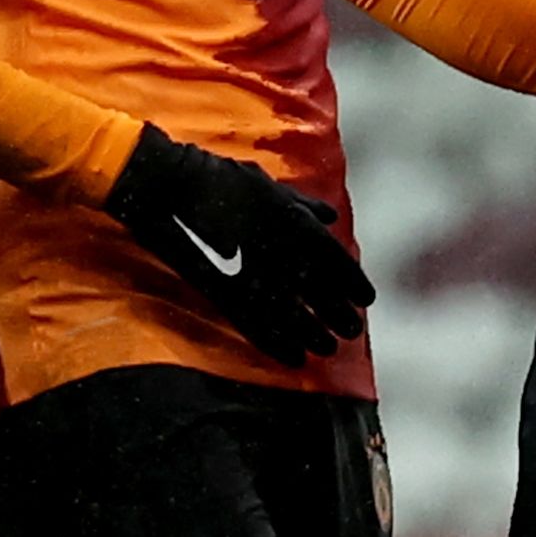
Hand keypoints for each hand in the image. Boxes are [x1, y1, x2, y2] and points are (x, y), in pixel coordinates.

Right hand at [102, 125, 374, 364]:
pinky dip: (278, 343)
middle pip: (319, 291)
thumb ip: (300, 203)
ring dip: (314, 333)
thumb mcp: (265, 183)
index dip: (354, 283)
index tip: (366, 300)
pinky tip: (293, 358)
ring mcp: (250, 272)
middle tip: (353, 331)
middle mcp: (279, 250)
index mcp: (292, 220)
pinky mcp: (223, 292)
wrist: (168, 186)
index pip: (335, 259)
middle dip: (339, 314)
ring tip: (328, 349)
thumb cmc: (219, 178)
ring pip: (293, 314)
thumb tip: (331, 217)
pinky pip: (257, 325)